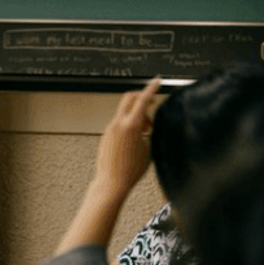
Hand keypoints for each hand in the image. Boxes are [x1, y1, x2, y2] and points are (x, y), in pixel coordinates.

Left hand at [54, 78, 162, 253]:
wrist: (111, 183)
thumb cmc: (131, 171)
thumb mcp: (148, 149)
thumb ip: (148, 133)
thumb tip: (148, 126)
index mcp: (131, 126)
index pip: (143, 100)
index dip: (151, 89)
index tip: (157, 81)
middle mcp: (118, 124)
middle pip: (130, 98)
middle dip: (142, 98)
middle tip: (152, 105)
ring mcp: (110, 129)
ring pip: (125, 111)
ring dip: (137, 114)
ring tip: (146, 132)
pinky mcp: (106, 135)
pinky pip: (119, 122)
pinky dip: (129, 123)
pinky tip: (136, 138)